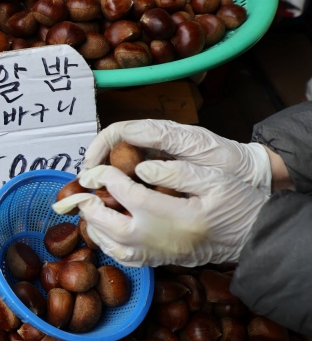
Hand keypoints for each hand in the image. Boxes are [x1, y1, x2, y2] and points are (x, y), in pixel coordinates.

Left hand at [52, 162, 268, 266]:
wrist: (253, 239)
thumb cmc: (237, 205)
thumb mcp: (214, 180)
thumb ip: (176, 172)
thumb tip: (140, 168)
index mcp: (171, 215)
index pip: (126, 194)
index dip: (107, 178)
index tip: (98, 168)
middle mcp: (158, 239)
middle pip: (110, 225)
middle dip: (90, 206)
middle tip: (83, 190)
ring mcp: (157, 254)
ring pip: (112, 246)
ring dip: (94, 226)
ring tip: (88, 207)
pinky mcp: (159, 262)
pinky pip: (123, 259)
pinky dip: (106, 244)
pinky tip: (102, 229)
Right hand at [84, 120, 273, 193]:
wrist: (251, 176)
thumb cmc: (226, 158)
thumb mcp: (196, 145)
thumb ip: (165, 137)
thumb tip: (128, 133)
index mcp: (158, 134)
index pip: (116, 133)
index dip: (97, 148)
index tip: (89, 168)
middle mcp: (152, 147)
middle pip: (111, 152)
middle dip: (95, 168)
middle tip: (88, 189)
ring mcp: (156, 164)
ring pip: (119, 170)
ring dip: (106, 183)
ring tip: (99, 200)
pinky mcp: (161, 182)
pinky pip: (134, 186)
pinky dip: (122, 195)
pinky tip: (120, 207)